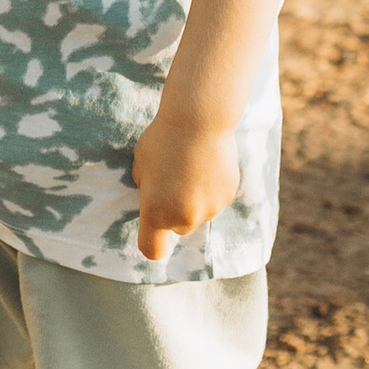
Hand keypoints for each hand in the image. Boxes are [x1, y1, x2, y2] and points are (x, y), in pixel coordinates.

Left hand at [131, 111, 239, 261]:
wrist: (200, 119)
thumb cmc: (164, 138)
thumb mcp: (141, 163)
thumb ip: (146, 186)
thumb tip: (154, 193)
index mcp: (156, 212)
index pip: (152, 249)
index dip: (151, 241)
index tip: (152, 229)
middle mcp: (184, 218)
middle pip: (178, 228)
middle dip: (174, 212)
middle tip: (172, 182)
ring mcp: (210, 208)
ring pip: (200, 213)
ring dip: (195, 199)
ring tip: (192, 167)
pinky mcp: (227, 195)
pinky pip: (216, 199)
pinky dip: (211, 187)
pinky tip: (207, 162)